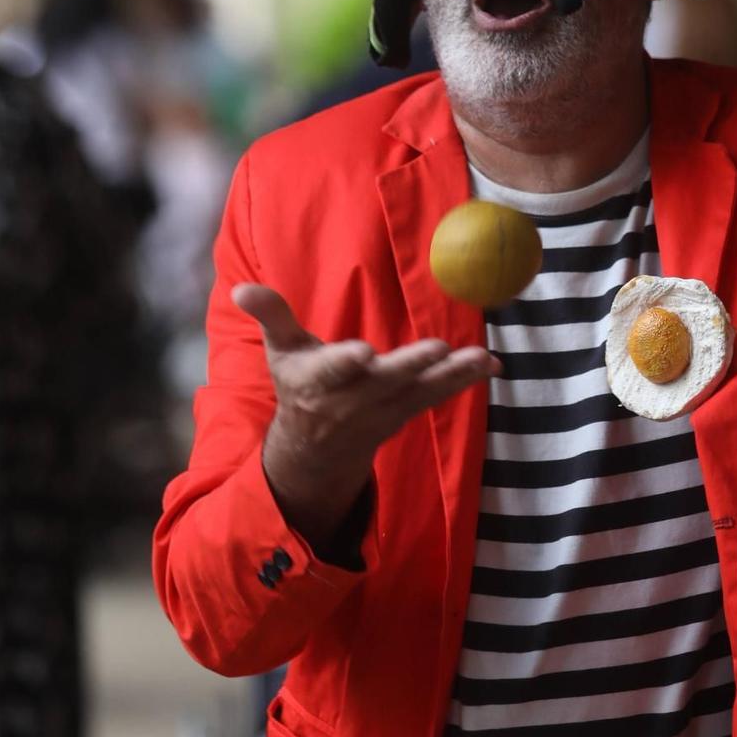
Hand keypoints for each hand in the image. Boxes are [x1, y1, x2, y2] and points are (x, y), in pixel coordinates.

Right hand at [233, 283, 499, 545]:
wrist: (317, 449)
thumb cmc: (299, 385)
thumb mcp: (280, 351)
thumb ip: (271, 315)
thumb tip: (243, 287)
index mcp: (316, 382)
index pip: (331, 371)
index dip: (346, 363)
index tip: (362, 353)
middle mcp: (352, 401)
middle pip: (385, 382)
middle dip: (411, 366)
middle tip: (437, 349)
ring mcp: (383, 411)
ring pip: (420, 391)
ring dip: (452, 375)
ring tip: (481, 357)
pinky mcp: (406, 413)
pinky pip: (438, 396)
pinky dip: (466, 380)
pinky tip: (494, 364)